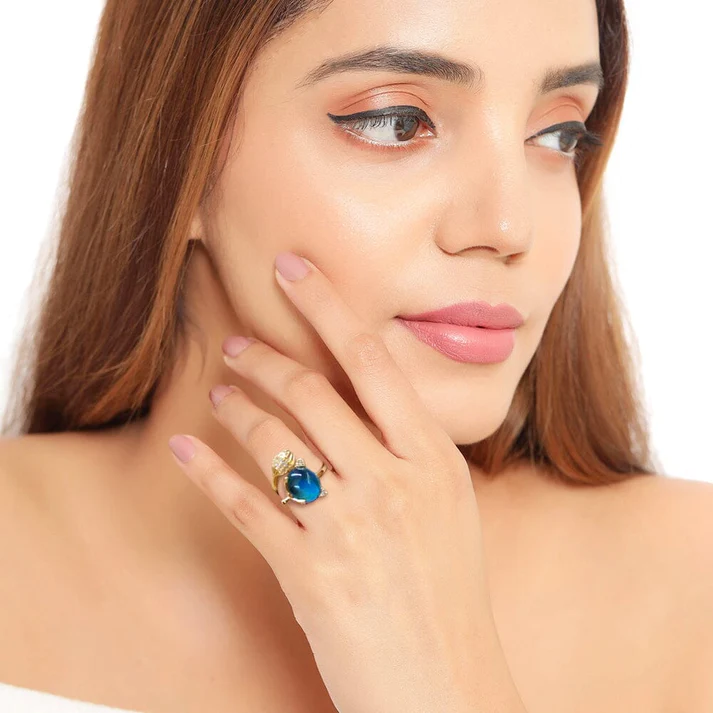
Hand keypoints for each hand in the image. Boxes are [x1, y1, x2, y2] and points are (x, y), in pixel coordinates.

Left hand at [168, 252, 522, 712]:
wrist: (447, 686)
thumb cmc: (449, 594)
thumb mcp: (449, 508)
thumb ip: (412, 452)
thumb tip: (368, 404)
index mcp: (433, 459)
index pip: (373, 361)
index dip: (327, 306)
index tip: (293, 268)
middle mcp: (394, 481)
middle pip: (313, 391)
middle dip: (266, 356)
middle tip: (238, 343)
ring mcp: (352, 526)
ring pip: (275, 440)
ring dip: (237, 407)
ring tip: (221, 391)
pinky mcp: (310, 572)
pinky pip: (246, 506)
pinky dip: (207, 473)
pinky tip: (184, 449)